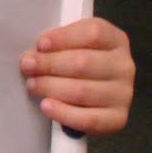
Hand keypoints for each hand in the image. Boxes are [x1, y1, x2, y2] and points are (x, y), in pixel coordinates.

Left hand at [19, 16, 134, 136]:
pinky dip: (63, 113)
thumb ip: (61, 44)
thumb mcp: (77, 45)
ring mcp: (123, 94)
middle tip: (28, 65)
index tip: (41, 44)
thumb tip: (35, 53)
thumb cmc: (83, 66)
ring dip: (51, 87)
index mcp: (115, 40)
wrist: (98, 97)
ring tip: (33, 84)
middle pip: (84, 62)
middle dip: (49, 64)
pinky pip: (88, 119)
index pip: (93, 33)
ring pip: (82, 91)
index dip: (63, 38)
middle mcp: (124, 66)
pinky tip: (47, 106)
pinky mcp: (117, 119)